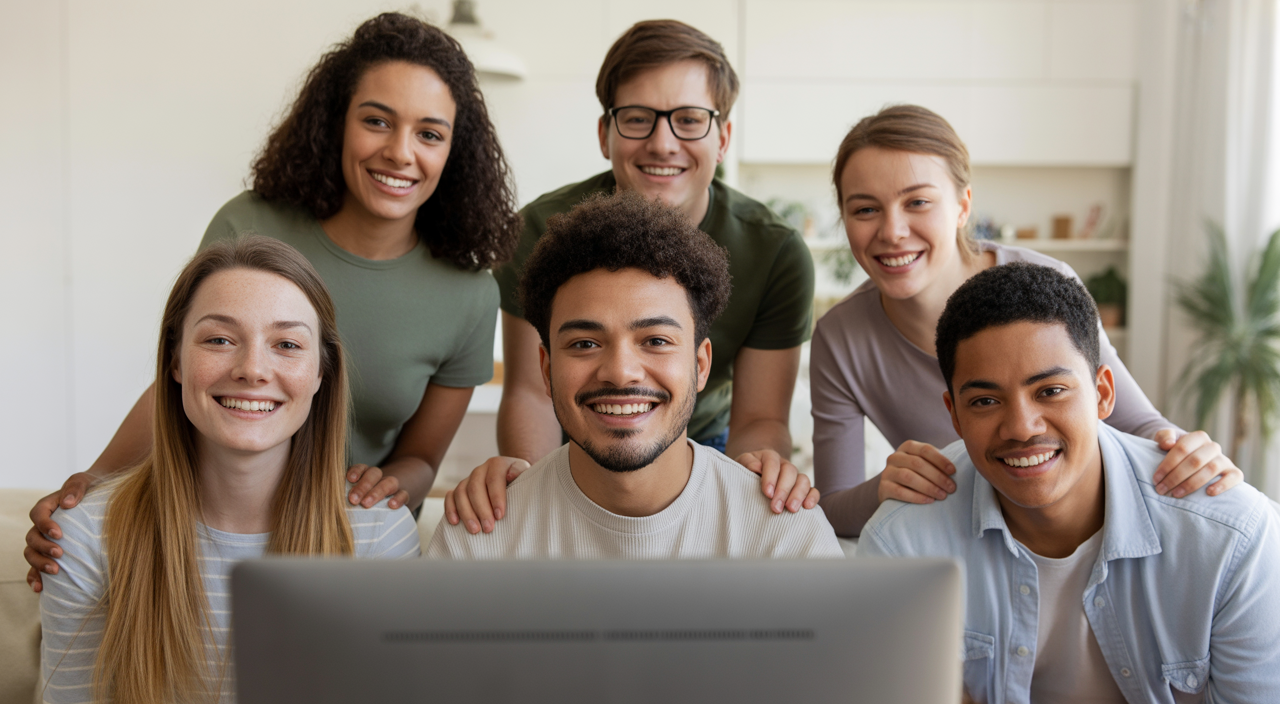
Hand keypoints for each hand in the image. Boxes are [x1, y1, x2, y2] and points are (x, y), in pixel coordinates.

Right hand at [25, 471, 96, 592]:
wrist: (99, 494)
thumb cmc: (90, 486)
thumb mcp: (84, 481)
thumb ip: (76, 488)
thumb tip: (68, 503)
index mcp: (47, 506)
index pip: (37, 515)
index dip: (44, 525)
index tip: (59, 534)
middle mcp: (42, 524)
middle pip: (32, 537)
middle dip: (43, 548)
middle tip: (60, 554)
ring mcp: (44, 539)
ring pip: (31, 553)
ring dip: (39, 564)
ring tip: (55, 572)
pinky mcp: (50, 552)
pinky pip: (36, 566)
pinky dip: (35, 576)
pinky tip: (40, 588)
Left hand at [346, 464, 409, 509]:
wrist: (391, 498)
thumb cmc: (364, 501)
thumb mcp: (355, 495)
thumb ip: (346, 496)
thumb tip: (331, 504)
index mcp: (366, 474)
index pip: (362, 467)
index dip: (356, 471)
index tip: (350, 479)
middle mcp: (379, 478)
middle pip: (374, 474)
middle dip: (363, 486)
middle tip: (353, 499)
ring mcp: (392, 486)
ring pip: (389, 483)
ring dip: (377, 492)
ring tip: (366, 504)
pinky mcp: (403, 496)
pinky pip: (404, 494)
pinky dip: (398, 498)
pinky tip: (391, 505)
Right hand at [445, 456, 530, 533]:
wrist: (512, 477)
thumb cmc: (520, 480)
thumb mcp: (525, 474)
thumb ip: (521, 472)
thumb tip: (511, 475)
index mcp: (496, 464)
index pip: (493, 479)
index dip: (496, 498)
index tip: (500, 516)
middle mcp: (480, 470)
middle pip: (475, 488)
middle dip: (481, 510)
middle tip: (488, 528)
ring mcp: (468, 479)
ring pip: (461, 493)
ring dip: (466, 512)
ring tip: (474, 530)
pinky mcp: (459, 489)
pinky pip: (450, 497)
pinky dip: (450, 509)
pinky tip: (455, 522)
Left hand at [736, 449, 819, 513]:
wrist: (756, 473)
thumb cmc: (747, 471)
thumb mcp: (742, 463)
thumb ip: (747, 463)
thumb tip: (756, 468)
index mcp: (770, 457)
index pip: (772, 463)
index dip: (771, 477)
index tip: (767, 493)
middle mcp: (785, 465)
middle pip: (790, 472)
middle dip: (784, 490)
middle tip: (776, 508)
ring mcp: (796, 477)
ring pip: (804, 480)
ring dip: (798, 495)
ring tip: (791, 510)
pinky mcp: (803, 489)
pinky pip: (813, 490)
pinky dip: (812, 497)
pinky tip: (807, 507)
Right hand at [876, 440, 956, 504]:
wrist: (893, 491)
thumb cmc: (917, 476)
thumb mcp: (925, 464)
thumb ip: (937, 462)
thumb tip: (963, 463)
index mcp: (907, 447)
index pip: (925, 450)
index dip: (941, 460)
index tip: (954, 472)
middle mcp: (894, 457)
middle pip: (917, 464)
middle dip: (937, 476)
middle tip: (952, 488)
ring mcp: (887, 472)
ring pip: (908, 477)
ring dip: (928, 487)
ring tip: (942, 496)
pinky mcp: (883, 487)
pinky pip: (900, 491)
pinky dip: (916, 497)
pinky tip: (929, 501)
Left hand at [1152, 429, 1241, 497]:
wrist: (1191, 459)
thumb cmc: (1174, 450)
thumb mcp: (1165, 439)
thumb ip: (1164, 436)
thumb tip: (1168, 443)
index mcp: (1198, 437)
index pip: (1182, 449)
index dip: (1167, 465)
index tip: (1156, 479)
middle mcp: (1213, 447)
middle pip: (1195, 461)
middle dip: (1176, 477)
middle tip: (1162, 490)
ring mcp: (1225, 460)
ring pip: (1211, 469)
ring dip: (1192, 484)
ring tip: (1176, 494)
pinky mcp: (1234, 472)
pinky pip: (1235, 477)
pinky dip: (1223, 485)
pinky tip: (1209, 493)